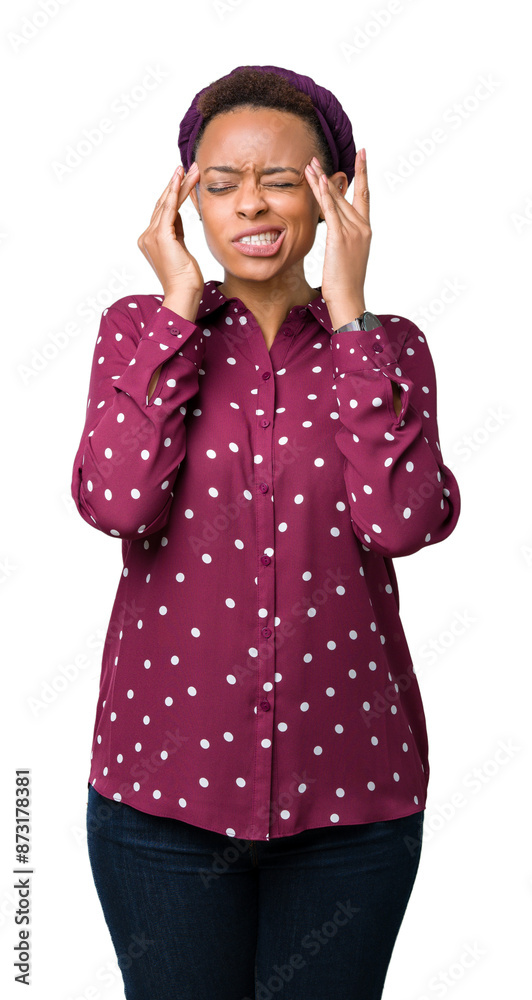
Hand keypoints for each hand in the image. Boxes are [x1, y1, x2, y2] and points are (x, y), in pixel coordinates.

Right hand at [137, 163, 203, 298]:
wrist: (184, 294)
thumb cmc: (186, 279)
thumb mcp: (181, 249)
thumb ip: (176, 232)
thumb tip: (178, 216)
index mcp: (150, 240)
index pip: (163, 211)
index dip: (173, 194)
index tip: (184, 178)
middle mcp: (146, 236)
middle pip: (163, 204)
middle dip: (177, 184)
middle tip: (189, 167)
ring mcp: (151, 236)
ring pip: (166, 203)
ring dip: (179, 184)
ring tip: (192, 169)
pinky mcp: (160, 236)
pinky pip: (168, 209)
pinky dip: (175, 192)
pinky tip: (181, 179)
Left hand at [304, 150, 370, 327]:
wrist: (348, 298)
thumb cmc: (345, 283)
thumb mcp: (346, 256)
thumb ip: (343, 239)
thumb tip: (335, 233)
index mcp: (366, 230)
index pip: (364, 195)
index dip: (363, 173)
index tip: (362, 154)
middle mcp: (362, 226)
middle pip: (344, 194)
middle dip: (328, 175)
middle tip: (316, 158)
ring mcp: (353, 231)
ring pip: (335, 199)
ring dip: (320, 180)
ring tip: (309, 164)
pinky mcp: (340, 237)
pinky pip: (331, 210)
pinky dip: (324, 193)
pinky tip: (317, 179)